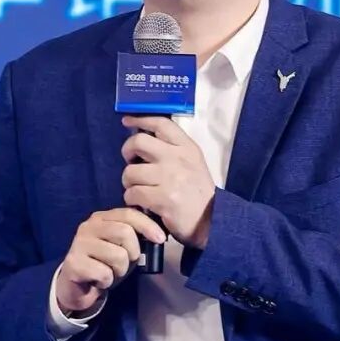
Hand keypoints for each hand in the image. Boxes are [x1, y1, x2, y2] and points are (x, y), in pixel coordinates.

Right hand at [54, 208, 165, 316]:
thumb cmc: (104, 265)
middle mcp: (88, 226)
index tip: (161, 239)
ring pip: (117, 255)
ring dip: (120, 271)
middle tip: (125, 264)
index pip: (129, 214)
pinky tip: (98, 281)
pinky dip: (107, 282)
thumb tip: (157, 234)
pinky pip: (104, 273)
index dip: (148, 225)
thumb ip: (134, 237)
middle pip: (125, 233)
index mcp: (102, 218)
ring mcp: (79, 243)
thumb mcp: (122, 248)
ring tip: (110, 273)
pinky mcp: (73, 263)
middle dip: (133, 253)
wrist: (77, 288)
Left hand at [121, 116, 215, 249]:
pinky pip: (133, 193)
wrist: (212, 220)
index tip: (127, 121)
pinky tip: (139, 202)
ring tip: (136, 187)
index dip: (141, 119)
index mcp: (187, 147)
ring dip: (128, 182)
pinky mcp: (162, 199)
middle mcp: (178, 159)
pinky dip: (131, 198)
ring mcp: (170, 178)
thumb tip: (143, 141)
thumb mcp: (193, 162)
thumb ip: (173, 150)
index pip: (161, 124)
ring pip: (130, 171)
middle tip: (130, 161)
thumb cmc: (198, 191)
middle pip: (138, 142)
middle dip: (127, 151)